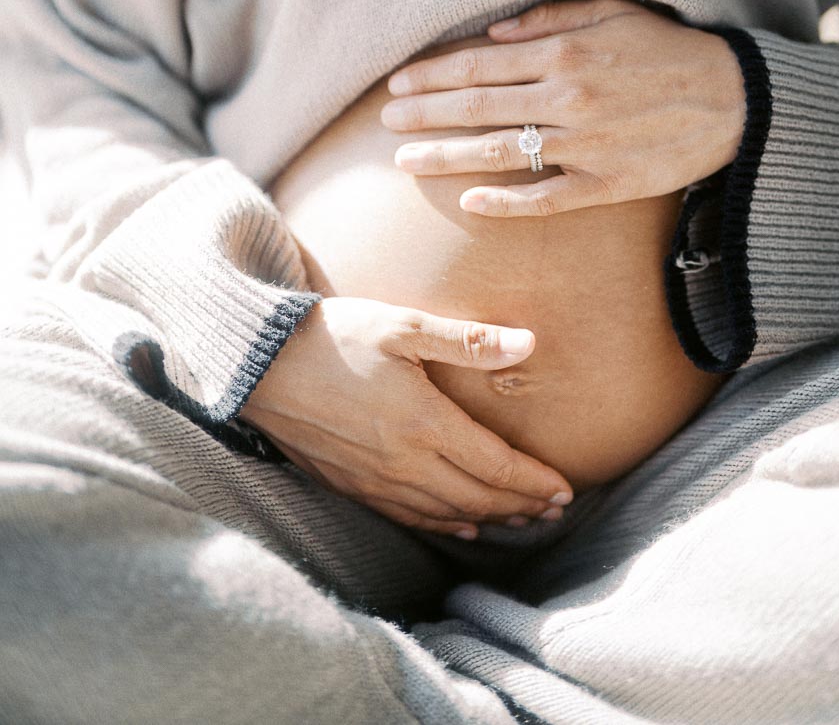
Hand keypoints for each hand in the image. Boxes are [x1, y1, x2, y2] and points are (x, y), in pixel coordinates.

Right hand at [239, 296, 573, 538]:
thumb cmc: (335, 336)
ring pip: (447, 514)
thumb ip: (467, 340)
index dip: (535, 482)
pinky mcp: (350, 485)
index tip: (566, 488)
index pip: (496, 466)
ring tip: (520, 519)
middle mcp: (404, 463)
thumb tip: (528, 344)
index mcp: (425, 424)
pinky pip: (409, 517)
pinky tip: (459, 525)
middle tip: (555, 509)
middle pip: (478, 498)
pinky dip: (443, 525)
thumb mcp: (403, 325)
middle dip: (522, 506)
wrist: (260, 365)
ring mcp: (376, 481)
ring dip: (488, 519)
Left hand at [380, 0, 744, 217]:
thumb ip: (551, 19)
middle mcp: (569, 97)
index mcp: (566, 52)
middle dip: (425, 115)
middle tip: (385, 123)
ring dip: (447, 157)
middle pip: (478, 107)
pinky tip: (470, 203)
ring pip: (501, 152)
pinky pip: (548, 197)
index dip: (433, 75)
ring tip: (406, 161)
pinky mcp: (608, 182)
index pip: (480, 64)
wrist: (736, 99)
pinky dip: (508, 202)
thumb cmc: (670, 49)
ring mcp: (586, 144)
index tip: (398, 85)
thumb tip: (494, 33)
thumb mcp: (614, 12)